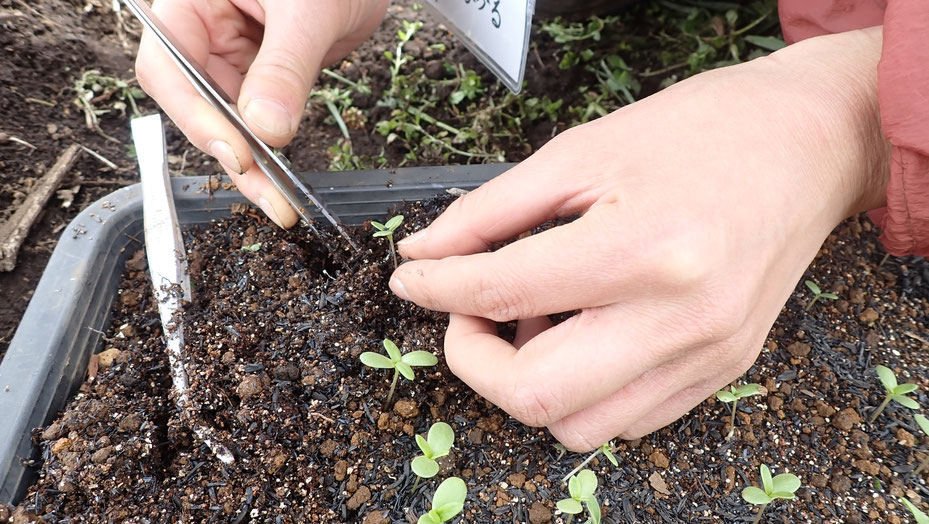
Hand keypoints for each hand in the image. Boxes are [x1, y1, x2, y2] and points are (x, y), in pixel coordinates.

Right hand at [135, 0, 387, 226]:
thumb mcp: (308, 11)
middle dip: (229, 151)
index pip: (168, 68)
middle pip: (193, 104)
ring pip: (224, 121)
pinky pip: (254, 121)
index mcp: (191, 3)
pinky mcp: (259, 77)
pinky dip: (268, 151)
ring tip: (279, 200)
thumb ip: (285, 66)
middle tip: (267, 193)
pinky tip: (283, 180)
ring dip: (251, 164)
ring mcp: (229, 57)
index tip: (238, 153)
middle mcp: (202, 32)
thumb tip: (265, 128)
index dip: (197, 116)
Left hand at [389, 28, 889, 450]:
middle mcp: (679, 320)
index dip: (437, 290)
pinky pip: (627, 420)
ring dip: (527, 385)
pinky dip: (580, 392)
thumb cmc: (703, 131)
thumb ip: (491, 213)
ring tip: (529, 323)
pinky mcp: (721, 371)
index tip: (413, 281)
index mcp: (642, 250)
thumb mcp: (581, 152)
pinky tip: (577, 337)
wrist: (809, 143)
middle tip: (466, 313)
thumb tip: (427, 256)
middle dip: (473, 361)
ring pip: (578, 427)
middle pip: (534, 396)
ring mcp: (706, 355)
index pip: (502, 294)